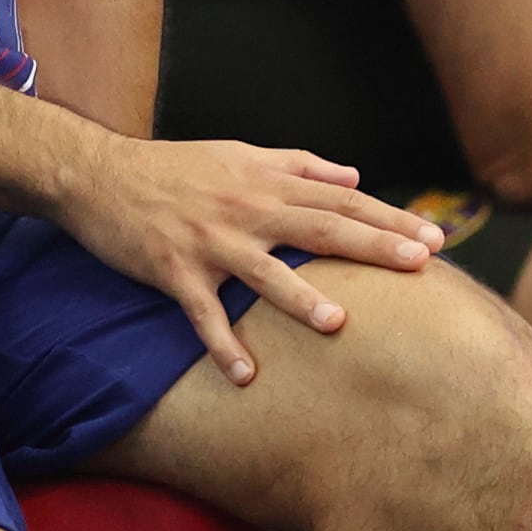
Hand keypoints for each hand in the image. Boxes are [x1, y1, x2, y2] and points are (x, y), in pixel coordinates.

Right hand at [49, 131, 436, 386]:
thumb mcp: (241, 153)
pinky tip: (245, 377)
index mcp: (267, 183)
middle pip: (320, 226)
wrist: (98, 174)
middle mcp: (246, 210)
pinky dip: (222, 345)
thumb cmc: (175, 167)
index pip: (342, 199)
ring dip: (300, 299)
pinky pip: (203, 314)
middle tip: (419, 265)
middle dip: (373, 246)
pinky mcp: (174, 271)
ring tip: (339, 323)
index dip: (389, 219)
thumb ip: (300, 165)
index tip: (433, 238)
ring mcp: (211, 242)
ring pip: (264, 272)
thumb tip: (354, 175)